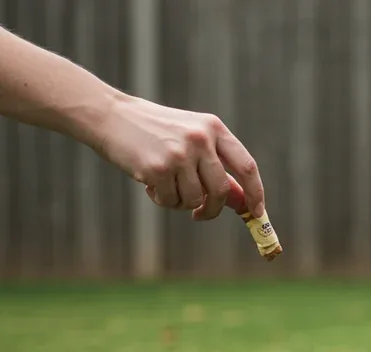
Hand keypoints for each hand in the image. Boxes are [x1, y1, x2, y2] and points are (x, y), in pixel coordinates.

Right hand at [90, 94, 264, 220]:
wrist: (110, 116)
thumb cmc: (154, 132)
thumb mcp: (191, 140)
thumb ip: (216, 167)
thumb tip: (242, 202)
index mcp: (214, 128)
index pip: (247, 166)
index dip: (255, 193)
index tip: (258, 213)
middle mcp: (200, 139)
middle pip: (221, 190)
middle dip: (212, 209)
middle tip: (199, 214)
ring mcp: (179, 153)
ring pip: (195, 199)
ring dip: (180, 202)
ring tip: (165, 185)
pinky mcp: (158, 168)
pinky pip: (171, 201)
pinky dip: (162, 199)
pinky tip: (149, 183)